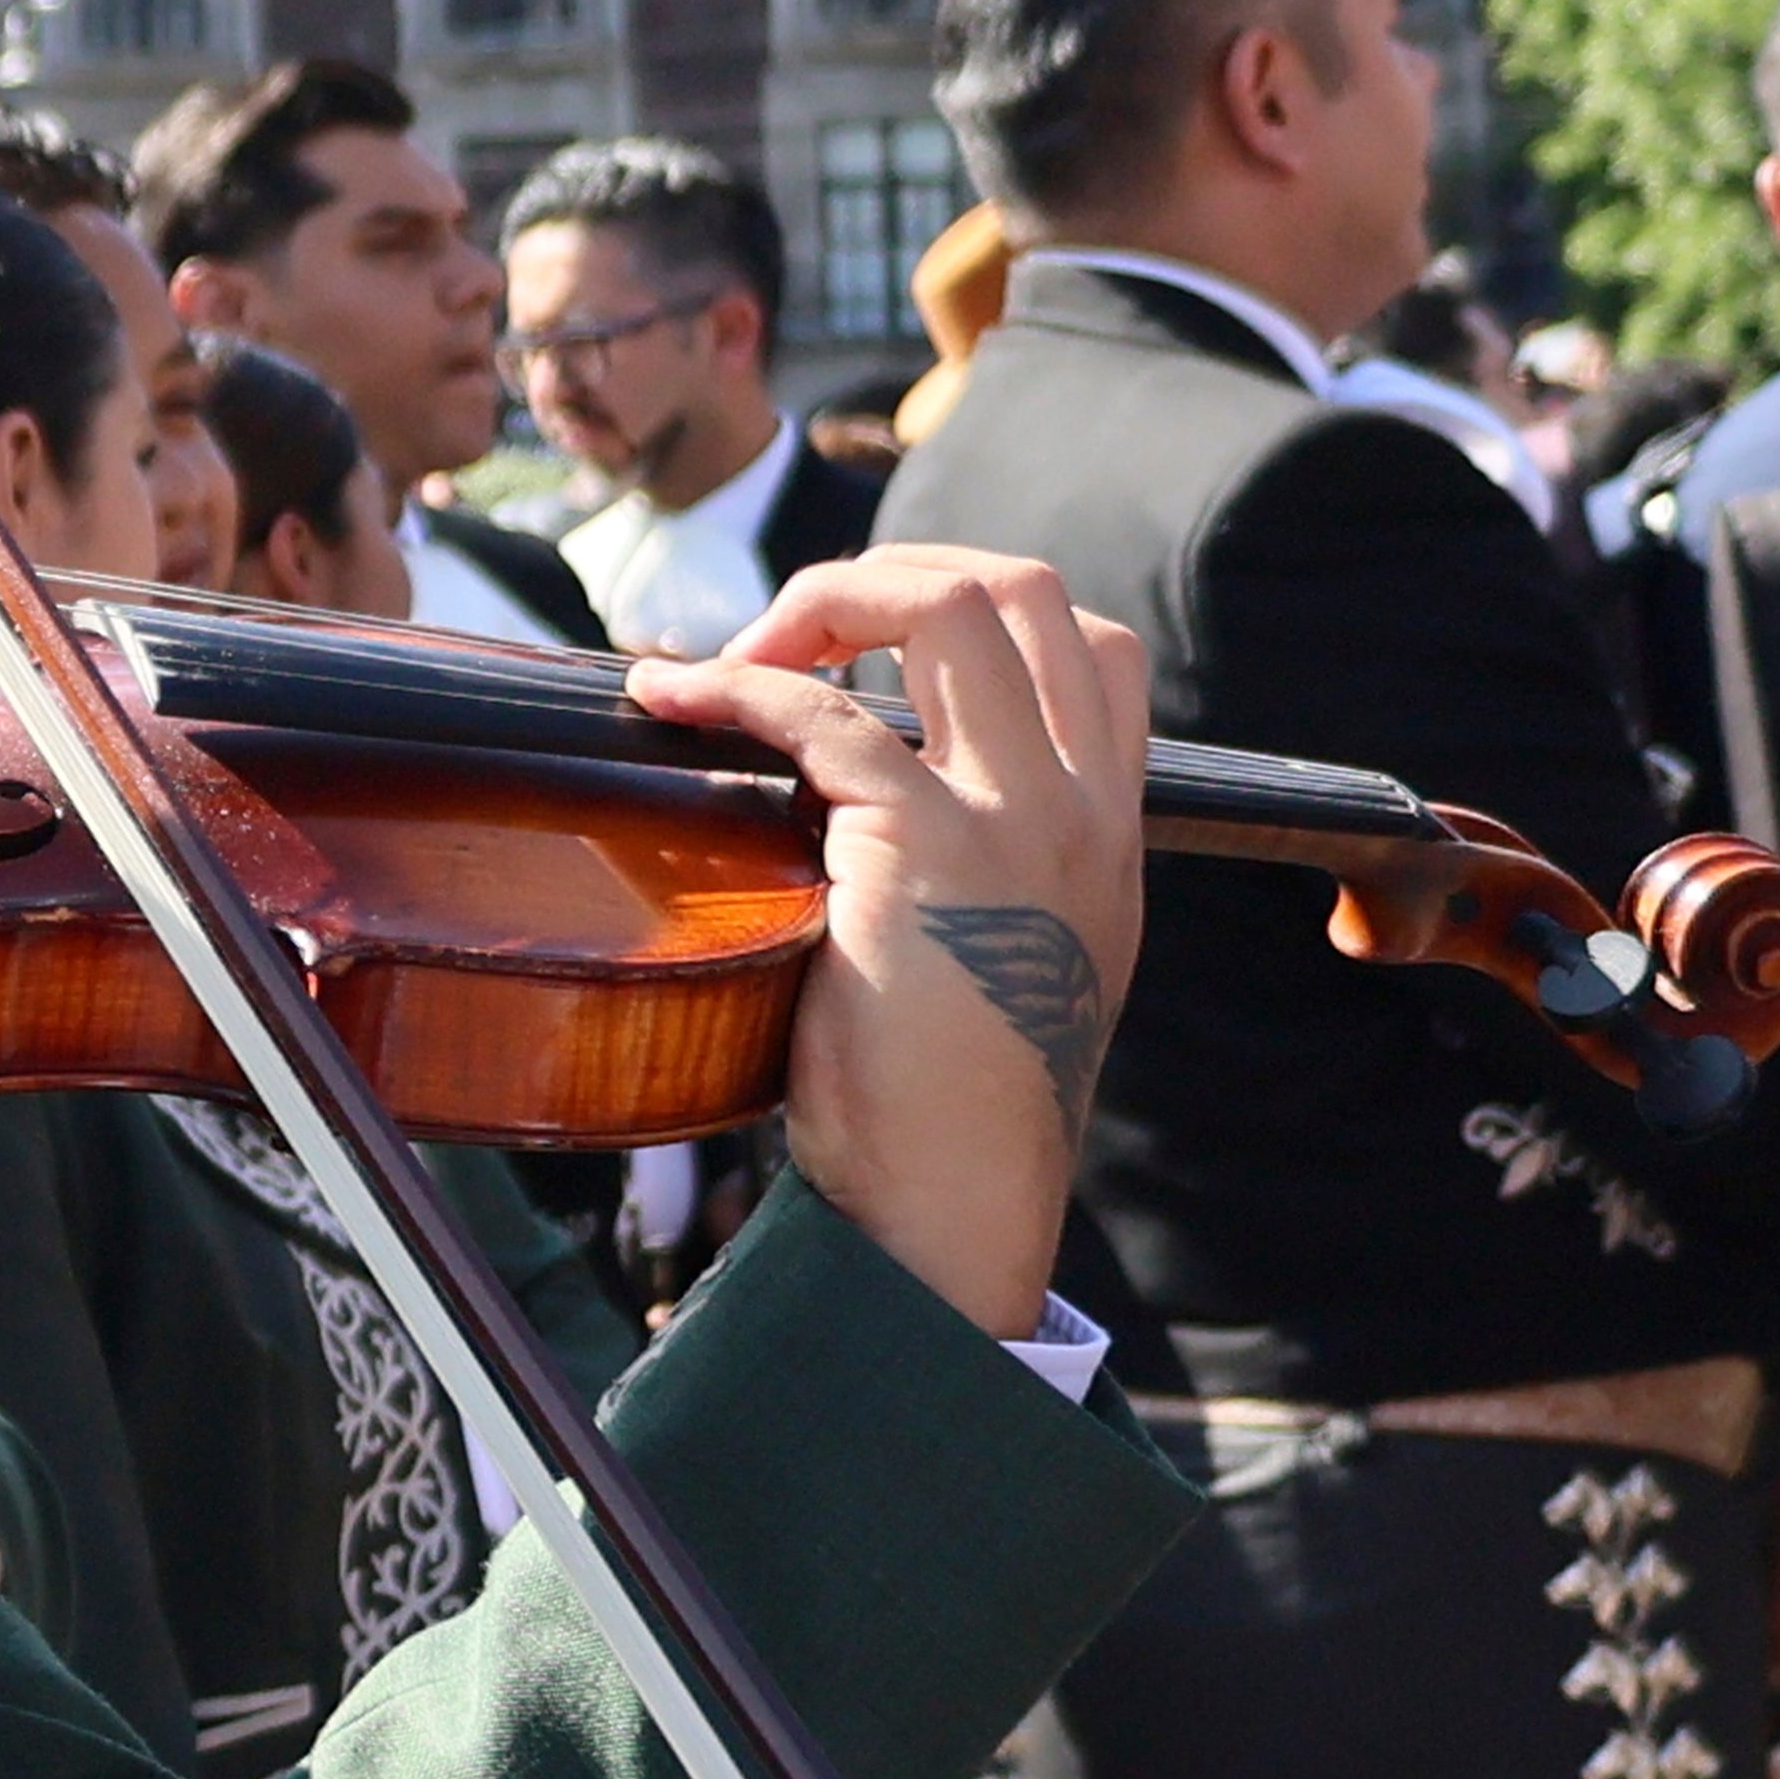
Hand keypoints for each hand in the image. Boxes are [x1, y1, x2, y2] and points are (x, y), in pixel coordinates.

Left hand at [619, 547, 1143, 1340]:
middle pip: (1024, 591)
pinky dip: (735, 685)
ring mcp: (1017, 820)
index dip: (977, 607)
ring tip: (738, 652)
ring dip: (828, 599)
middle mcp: (1083, 809)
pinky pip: (827, 714)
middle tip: (794, 632)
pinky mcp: (927, 848)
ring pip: (952, 608)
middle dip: (895, 575)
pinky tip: (670, 698)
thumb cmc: (942, 1104)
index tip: (870, 647)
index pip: (1091, 646)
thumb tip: (851, 797)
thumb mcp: (1002, 958)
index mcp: (1109, 832)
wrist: (949, 1203)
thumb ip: (974, 865)